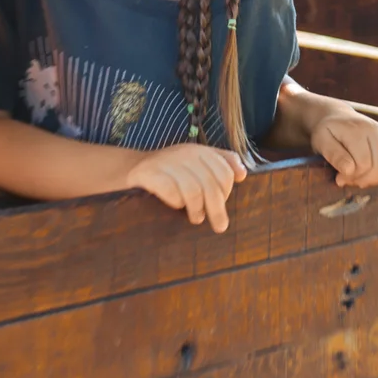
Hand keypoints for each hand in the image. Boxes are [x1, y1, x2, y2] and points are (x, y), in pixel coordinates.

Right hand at [126, 143, 247, 232]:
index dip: (226, 192)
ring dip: (197, 209)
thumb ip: (222, 164)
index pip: (224, 172)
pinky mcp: (149, 173)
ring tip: (196, 219)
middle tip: (219, 226)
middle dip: (217, 208)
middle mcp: (185, 153)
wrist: (134, 168)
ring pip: (192, 190)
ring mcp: (166, 162)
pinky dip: (176, 202)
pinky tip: (175, 206)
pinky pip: (170, 191)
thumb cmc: (172, 171)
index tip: (222, 205)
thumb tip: (243, 174)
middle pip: (210, 184)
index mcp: (199, 151)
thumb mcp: (197, 163)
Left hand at [310, 108, 377, 187]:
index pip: (363, 163)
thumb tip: (348, 170)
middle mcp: (377, 130)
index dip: (351, 177)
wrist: (338, 117)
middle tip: (348, 179)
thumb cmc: (328, 132)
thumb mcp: (321, 141)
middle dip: (364, 179)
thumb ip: (334, 155)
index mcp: (357, 130)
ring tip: (361, 176)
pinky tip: (372, 172)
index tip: (338, 178)